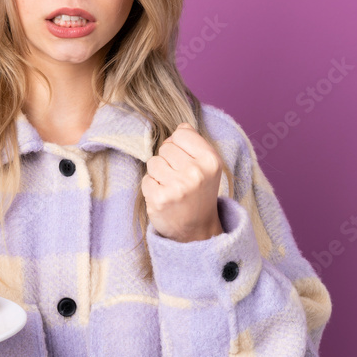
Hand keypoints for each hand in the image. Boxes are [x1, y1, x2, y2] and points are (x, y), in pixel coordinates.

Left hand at [141, 122, 224, 242]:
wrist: (198, 230)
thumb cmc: (199, 192)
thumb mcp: (207, 165)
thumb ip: (194, 142)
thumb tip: (179, 126)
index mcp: (210, 160)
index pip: (181, 133)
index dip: (179, 146)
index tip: (186, 162)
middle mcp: (196, 172)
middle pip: (165, 147)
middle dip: (168, 161)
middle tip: (179, 179)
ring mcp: (177, 187)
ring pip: (153, 162)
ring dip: (158, 174)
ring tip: (172, 188)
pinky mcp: (160, 199)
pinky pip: (145, 180)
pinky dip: (151, 188)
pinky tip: (164, 198)